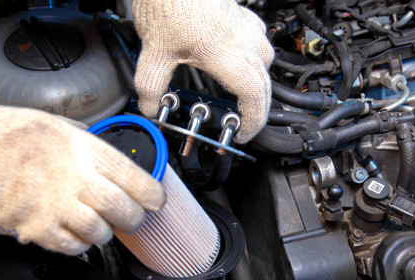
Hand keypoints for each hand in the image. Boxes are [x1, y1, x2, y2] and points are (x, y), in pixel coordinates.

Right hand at [0, 103, 165, 254]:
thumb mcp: (47, 123)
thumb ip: (81, 141)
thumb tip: (104, 155)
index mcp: (80, 148)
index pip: (134, 177)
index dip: (152, 194)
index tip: (155, 199)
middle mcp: (73, 178)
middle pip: (124, 210)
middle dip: (134, 219)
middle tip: (132, 217)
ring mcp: (55, 207)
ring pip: (101, 233)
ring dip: (105, 233)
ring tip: (98, 226)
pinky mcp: (36, 229)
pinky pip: (72, 247)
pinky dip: (79, 245)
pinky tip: (73, 233)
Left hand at [133, 0, 273, 143]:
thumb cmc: (171, 1)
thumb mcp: (153, 52)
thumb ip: (150, 86)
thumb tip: (149, 106)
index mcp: (229, 55)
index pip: (255, 97)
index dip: (253, 121)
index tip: (243, 132)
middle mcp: (245, 42)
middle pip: (264, 85)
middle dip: (256, 109)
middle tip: (243, 123)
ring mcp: (247, 27)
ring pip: (264, 64)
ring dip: (257, 83)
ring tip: (241, 97)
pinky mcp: (243, 16)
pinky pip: (258, 44)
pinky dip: (252, 61)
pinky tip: (236, 62)